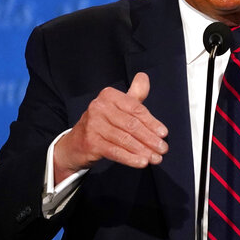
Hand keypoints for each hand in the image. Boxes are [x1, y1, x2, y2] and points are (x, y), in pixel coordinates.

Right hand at [53, 72, 168, 182]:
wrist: (75, 143)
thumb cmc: (103, 123)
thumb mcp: (118, 106)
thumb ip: (133, 94)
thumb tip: (144, 76)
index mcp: (109, 95)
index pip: (135, 109)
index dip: (152, 122)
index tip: (164, 134)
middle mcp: (99, 107)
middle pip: (131, 125)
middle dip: (150, 138)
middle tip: (163, 149)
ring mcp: (93, 125)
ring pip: (125, 139)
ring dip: (144, 150)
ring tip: (156, 158)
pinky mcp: (91, 142)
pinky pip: (115, 151)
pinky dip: (130, 158)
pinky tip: (142, 163)